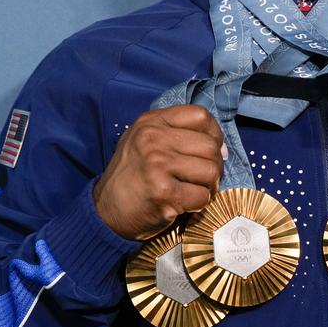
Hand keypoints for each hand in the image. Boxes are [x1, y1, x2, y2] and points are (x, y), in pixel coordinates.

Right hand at [93, 105, 225, 239]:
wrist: (106, 210)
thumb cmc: (132, 175)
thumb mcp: (144, 140)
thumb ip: (177, 134)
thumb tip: (222, 147)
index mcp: (151, 122)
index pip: (200, 116)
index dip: (213, 134)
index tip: (209, 150)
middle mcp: (153, 139)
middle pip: (210, 146)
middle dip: (214, 165)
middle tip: (202, 177)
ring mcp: (158, 165)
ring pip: (211, 171)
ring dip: (209, 185)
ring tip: (193, 189)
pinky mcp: (164, 193)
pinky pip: (203, 196)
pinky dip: (199, 203)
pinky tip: (184, 203)